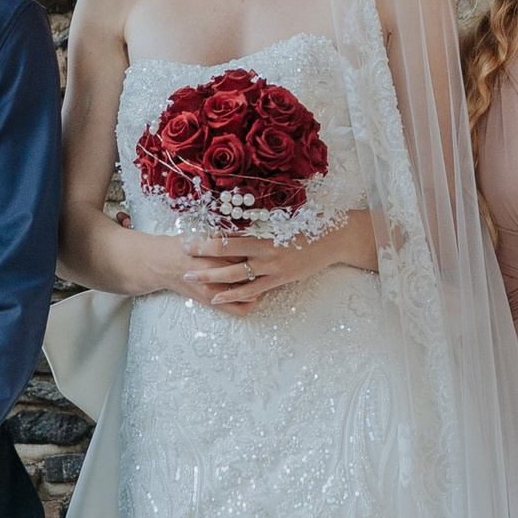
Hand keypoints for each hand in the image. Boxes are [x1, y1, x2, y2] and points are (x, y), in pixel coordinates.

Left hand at [188, 210, 376, 314]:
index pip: (231, 232)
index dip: (209, 234)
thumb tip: (238, 218)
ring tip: (191, 277)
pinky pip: (251, 290)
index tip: (191, 233)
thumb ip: (261, 222)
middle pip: (227, 252)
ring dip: (211, 276)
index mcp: (265, 230)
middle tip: (182, 253)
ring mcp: (273, 267)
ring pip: (235, 274)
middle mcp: (266, 249)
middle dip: (203, 253)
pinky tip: (216, 299)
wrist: (335, 239)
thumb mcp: (283, 220)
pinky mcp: (280, 280)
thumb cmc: (309, 225)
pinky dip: (232, 295)